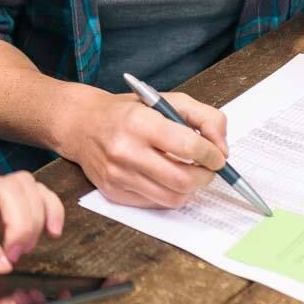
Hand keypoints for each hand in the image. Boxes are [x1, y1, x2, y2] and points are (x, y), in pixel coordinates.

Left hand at [0, 171, 64, 270]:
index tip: (2, 267)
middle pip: (6, 188)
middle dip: (19, 224)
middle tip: (14, 258)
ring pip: (25, 185)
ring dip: (36, 217)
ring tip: (27, 249)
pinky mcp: (8, 201)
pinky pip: (37, 191)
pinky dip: (52, 208)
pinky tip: (53, 232)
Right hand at [62, 87, 229, 208]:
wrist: (81, 124)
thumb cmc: (127, 111)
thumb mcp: (166, 100)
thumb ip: (203, 117)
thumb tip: (222, 148)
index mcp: (139, 122)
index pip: (189, 147)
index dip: (212, 155)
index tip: (218, 156)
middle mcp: (125, 150)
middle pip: (183, 180)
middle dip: (206, 177)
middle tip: (209, 169)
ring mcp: (118, 175)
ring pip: (172, 198)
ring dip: (191, 188)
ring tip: (190, 173)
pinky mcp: (113, 193)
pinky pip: (155, 204)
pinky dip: (170, 194)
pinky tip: (167, 178)